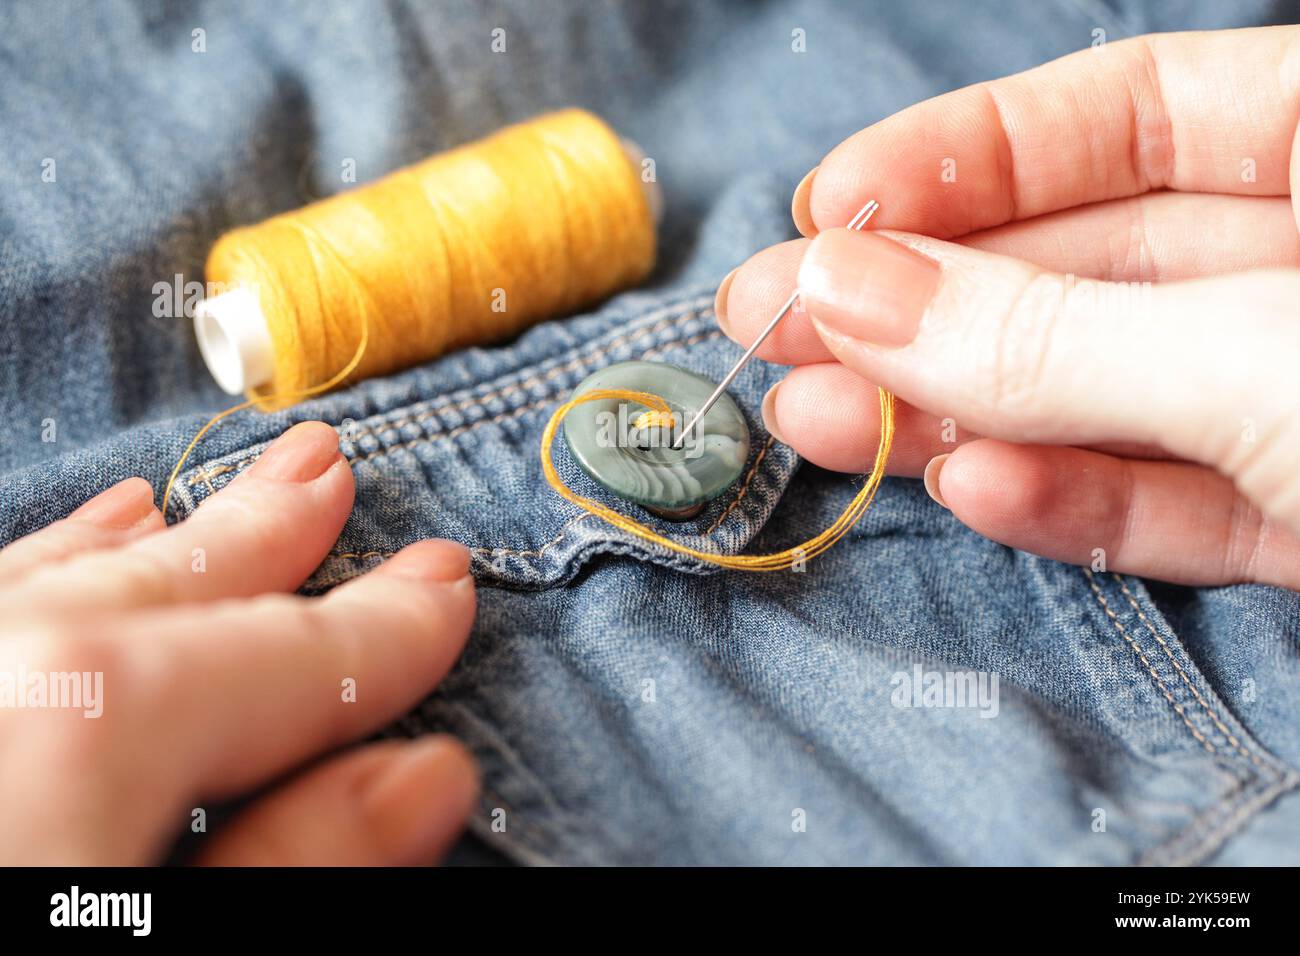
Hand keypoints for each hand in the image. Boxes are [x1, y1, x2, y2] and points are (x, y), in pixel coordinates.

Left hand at [0, 422, 477, 863]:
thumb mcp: (193, 943)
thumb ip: (302, 859)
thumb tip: (426, 775)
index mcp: (82, 724)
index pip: (285, 657)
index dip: (382, 629)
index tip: (442, 590)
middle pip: (160, 590)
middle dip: (257, 534)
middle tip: (325, 469)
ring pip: (50, 586)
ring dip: (143, 546)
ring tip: (190, 498)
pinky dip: (35, 574)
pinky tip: (72, 550)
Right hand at [719, 26, 1299, 589]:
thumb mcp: (1259, 356)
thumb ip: (1053, 336)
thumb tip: (847, 291)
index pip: (1129, 114)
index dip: (965, 154)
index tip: (829, 211)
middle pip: (1090, 266)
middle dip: (925, 304)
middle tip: (772, 324)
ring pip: (1110, 395)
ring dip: (959, 415)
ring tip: (817, 419)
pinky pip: (1175, 500)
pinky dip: (1070, 501)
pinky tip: (967, 488)